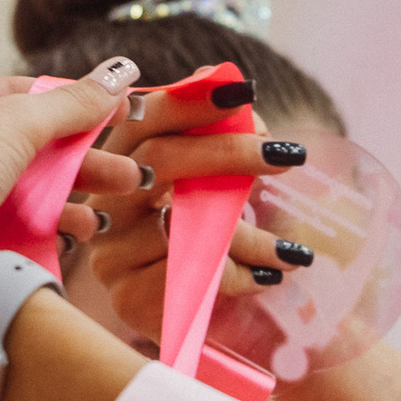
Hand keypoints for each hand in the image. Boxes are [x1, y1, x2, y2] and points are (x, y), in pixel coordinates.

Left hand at [0, 61, 148, 336]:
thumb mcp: (14, 124)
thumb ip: (69, 102)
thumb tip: (118, 75)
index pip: (4, 96)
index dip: (62, 103)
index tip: (109, 110)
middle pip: (15, 149)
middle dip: (76, 163)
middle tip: (124, 170)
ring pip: (12, 192)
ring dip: (66, 199)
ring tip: (108, 210)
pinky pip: (1, 228)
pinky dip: (41, 228)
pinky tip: (76, 233)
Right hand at [87, 76, 313, 341]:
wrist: (190, 327)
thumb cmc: (200, 246)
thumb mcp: (208, 189)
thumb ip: (207, 135)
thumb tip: (218, 73)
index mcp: (119, 168)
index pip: (146, 119)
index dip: (192, 100)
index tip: (244, 92)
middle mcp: (105, 207)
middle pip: (161, 161)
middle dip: (230, 153)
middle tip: (288, 152)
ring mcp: (110, 255)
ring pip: (183, 228)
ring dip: (247, 235)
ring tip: (295, 250)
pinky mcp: (128, 299)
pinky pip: (189, 278)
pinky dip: (238, 276)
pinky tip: (270, 277)